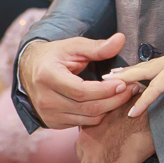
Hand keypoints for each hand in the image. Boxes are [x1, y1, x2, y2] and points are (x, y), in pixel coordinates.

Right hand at [20, 34, 137, 127]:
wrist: (31, 70)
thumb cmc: (56, 55)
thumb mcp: (75, 46)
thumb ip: (98, 47)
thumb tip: (121, 39)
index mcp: (48, 76)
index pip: (81, 90)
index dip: (105, 90)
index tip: (124, 83)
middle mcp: (45, 99)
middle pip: (87, 107)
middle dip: (114, 100)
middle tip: (132, 89)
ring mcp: (48, 114)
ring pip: (87, 119)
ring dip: (110, 109)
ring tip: (125, 95)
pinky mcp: (53, 123)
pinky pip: (82, 123)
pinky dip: (99, 115)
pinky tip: (109, 102)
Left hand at [76, 92, 154, 162]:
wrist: (152, 118)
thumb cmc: (144, 106)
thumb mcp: (124, 101)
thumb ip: (117, 106)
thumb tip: (127, 99)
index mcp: (90, 122)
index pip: (83, 137)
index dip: (93, 144)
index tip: (105, 147)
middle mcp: (86, 139)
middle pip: (81, 156)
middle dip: (92, 160)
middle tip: (108, 162)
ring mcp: (93, 156)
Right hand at [107, 35, 163, 116]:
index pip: (158, 82)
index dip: (144, 99)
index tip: (131, 114)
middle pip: (147, 68)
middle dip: (127, 76)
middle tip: (104, 81)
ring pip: (152, 65)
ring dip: (134, 71)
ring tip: (115, 76)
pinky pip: (160, 65)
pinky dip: (146, 70)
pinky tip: (140, 73)